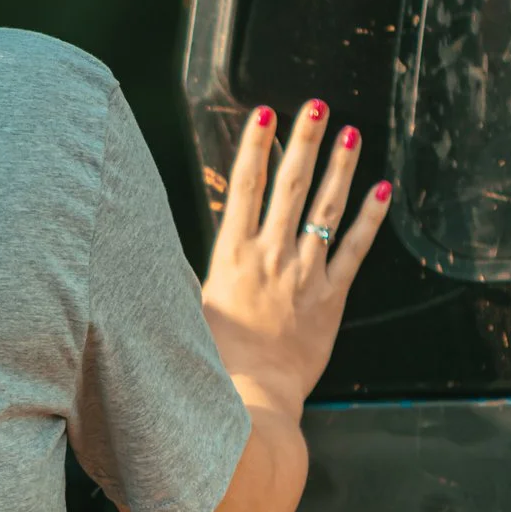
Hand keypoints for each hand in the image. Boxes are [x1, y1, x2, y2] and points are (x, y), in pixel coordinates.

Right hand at [148, 100, 387, 511]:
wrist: (250, 407)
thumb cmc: (207, 368)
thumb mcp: (180, 316)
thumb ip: (170, 282)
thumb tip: (128, 258)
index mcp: (230, 258)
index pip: (243, 189)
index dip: (255, 146)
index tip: (266, 111)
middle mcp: (269, 258)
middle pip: (289, 186)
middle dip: (303, 140)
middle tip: (317, 104)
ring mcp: (304, 277)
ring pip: (326, 209)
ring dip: (340, 167)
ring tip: (351, 132)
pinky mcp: (331, 300)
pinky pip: (355, 250)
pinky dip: (370, 219)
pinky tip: (382, 190)